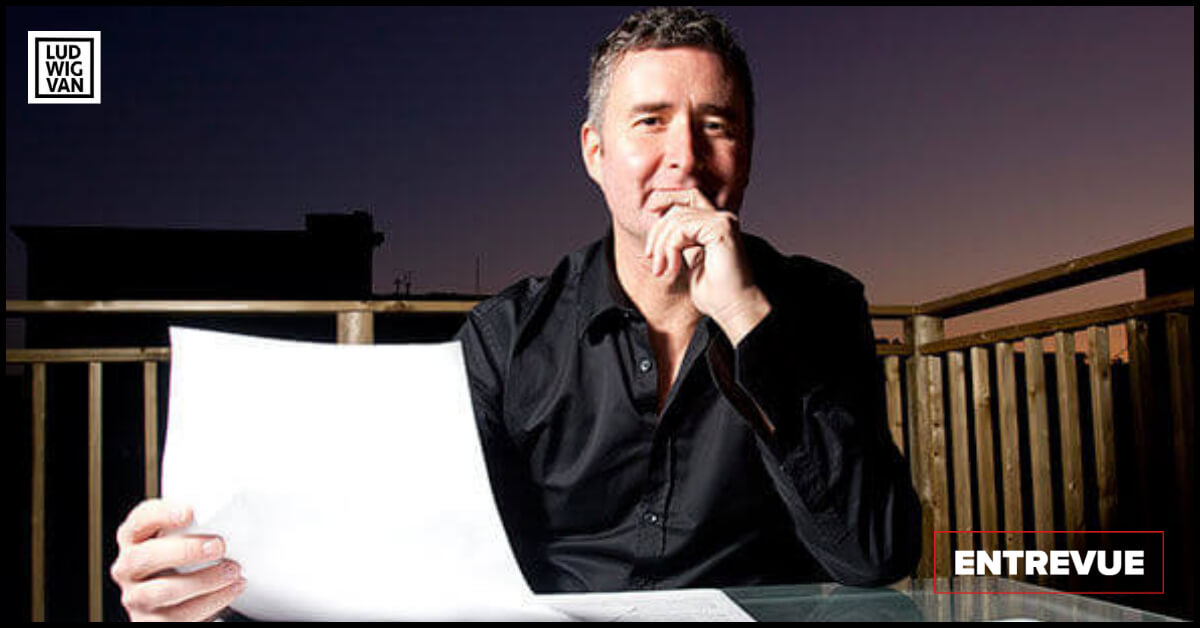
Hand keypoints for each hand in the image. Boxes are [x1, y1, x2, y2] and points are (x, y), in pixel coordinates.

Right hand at [110, 499, 244, 620]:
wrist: (181, 604)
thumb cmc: (185, 562)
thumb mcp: (185, 537)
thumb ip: (195, 522)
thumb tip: (233, 496)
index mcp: (135, 538)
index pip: (140, 521)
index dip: (161, 514)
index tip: (189, 512)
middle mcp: (128, 568)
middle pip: (144, 558)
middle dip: (184, 551)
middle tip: (218, 545)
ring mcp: (136, 597)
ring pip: (163, 591)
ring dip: (204, 580)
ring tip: (233, 570)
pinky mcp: (151, 622)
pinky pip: (179, 616)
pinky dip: (211, 601)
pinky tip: (232, 588)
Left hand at [642, 189, 770, 343]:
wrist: (734, 309)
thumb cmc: (716, 294)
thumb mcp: (691, 261)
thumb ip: (680, 242)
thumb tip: (658, 231)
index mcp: (717, 224)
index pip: (689, 196)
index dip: (667, 198)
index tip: (649, 211)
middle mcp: (723, 219)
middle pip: (677, 208)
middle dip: (657, 232)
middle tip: (652, 259)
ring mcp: (724, 222)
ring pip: (676, 219)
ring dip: (662, 246)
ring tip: (662, 270)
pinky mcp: (721, 229)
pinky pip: (682, 229)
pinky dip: (670, 249)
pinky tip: (673, 269)